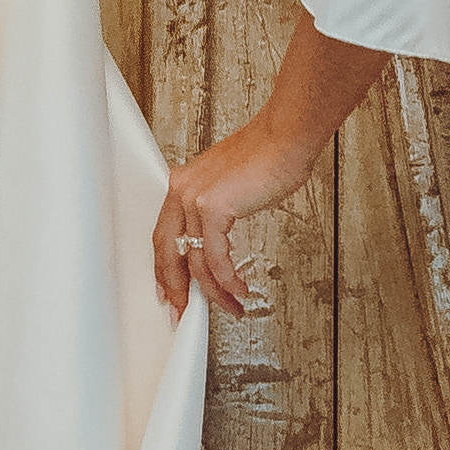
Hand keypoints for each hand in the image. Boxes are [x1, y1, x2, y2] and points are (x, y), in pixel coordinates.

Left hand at [151, 108, 324, 323]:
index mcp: (183, 184)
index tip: (170, 291)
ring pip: (195, 260)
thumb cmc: (267, 157)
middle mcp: (182, 190)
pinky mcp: (213, 207)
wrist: (285, 137)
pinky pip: (216, 257)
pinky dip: (228, 279)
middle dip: (177, 288)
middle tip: (183, 312)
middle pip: (168, 251)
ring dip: (214, 291)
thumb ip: (215, 211)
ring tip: (230, 305)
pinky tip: (239, 288)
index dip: (165, 268)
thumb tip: (216, 244)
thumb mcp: (230, 185)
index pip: (164, 235)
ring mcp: (195, 198)